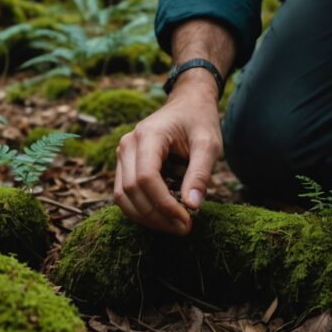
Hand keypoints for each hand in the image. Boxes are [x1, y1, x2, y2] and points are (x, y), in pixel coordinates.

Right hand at [114, 74, 221, 235]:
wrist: (188, 102)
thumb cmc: (199, 120)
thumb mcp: (209, 143)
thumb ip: (201, 173)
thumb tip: (192, 206)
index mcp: (148, 135)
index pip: (146, 178)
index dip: (164, 205)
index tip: (187, 219)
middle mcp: (128, 144)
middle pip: (131, 191)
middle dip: (156, 216)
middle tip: (184, 229)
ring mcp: (122, 154)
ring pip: (122, 196)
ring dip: (146, 217)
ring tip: (175, 226)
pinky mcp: (124, 164)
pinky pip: (125, 193)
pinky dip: (142, 209)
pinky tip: (165, 215)